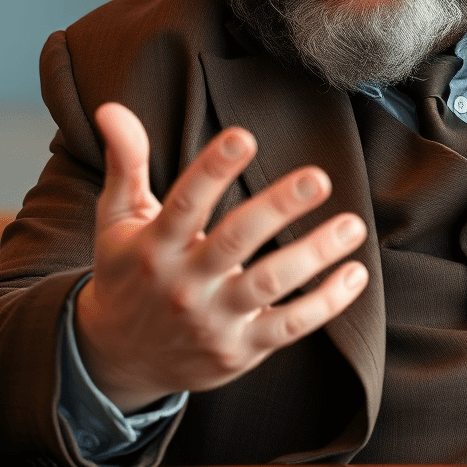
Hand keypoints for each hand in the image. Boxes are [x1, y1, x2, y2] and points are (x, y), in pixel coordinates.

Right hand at [75, 102, 368, 414]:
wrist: (119, 358)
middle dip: (278, 208)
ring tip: (352, 224)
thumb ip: (126, 162)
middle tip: (319, 177)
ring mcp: (214, 319)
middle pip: (236, 241)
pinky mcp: (240, 349)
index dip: (213, 169)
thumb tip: (111, 108)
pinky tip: (355, 271)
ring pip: (270, 285)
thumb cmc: (129, 273)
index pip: (186, 203)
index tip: (243, 136)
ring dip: (314, 254)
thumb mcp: (117, 220)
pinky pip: (289, 326)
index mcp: (156, 246)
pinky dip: (327, 302)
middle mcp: (184, 283)